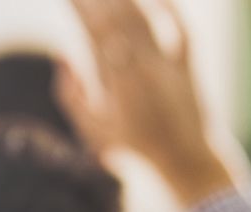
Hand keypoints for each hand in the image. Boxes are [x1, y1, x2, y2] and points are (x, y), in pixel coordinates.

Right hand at [68, 0, 236, 204]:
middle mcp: (144, 68)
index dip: (83, 7)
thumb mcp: (91, 129)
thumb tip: (61, 57)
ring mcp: (169, 64)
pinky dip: (169, 8)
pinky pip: (182, 28)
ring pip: (147, 18)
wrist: (184, 158)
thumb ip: (71, 95)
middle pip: (119, 17)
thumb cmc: (132, 145)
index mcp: (118, 82)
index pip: (96, 31)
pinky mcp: (189, 64)